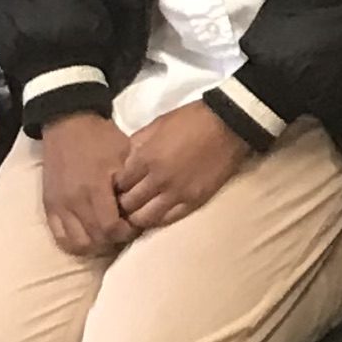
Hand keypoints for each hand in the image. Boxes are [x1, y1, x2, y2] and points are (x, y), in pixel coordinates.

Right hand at [37, 112, 138, 255]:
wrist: (67, 123)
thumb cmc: (100, 137)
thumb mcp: (123, 154)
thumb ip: (131, 182)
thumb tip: (140, 207)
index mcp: (94, 188)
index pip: (111, 228)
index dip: (126, 232)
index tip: (134, 225)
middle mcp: (74, 201)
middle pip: (95, 239)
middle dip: (113, 240)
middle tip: (123, 230)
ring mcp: (59, 205)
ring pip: (77, 243)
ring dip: (94, 244)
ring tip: (105, 234)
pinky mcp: (49, 205)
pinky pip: (59, 237)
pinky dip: (74, 242)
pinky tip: (87, 235)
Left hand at [113, 103, 248, 230]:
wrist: (226, 126)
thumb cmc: (190, 120)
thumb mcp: (156, 124)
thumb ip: (136, 144)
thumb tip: (122, 160)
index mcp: (145, 158)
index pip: (118, 184)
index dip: (115, 187)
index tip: (117, 187)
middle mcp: (157, 180)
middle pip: (128, 204)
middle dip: (122, 204)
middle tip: (124, 202)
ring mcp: (176, 194)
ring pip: (144, 218)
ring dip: (138, 216)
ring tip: (139, 210)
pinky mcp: (193, 202)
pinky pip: (168, 220)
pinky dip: (158, 219)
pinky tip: (156, 213)